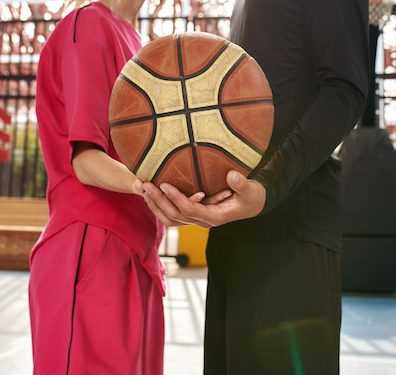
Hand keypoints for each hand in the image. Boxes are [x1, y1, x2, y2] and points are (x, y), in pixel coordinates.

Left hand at [142, 170, 265, 227]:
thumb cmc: (252, 196)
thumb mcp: (251, 190)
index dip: (176, 198)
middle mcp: (203, 221)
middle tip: (145, 183)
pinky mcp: (193, 214)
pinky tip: (150, 193)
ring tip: (141, 188)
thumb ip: (242, 184)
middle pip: (175, 215)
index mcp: (215, 216)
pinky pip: (172, 214)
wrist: (253, 205)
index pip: (190, 210)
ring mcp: (197, 219)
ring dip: (155, 204)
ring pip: (170, 218)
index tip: (165, 184)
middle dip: (159, 200)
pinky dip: (159, 205)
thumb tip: (232, 175)